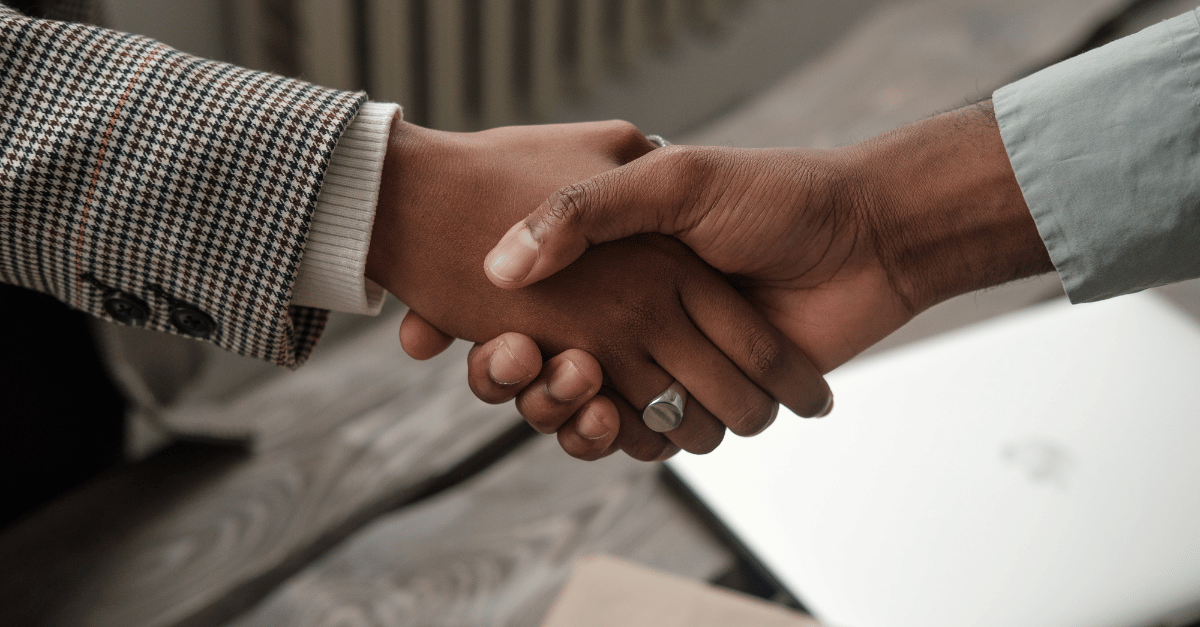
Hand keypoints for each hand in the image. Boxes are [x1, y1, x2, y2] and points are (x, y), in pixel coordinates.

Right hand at [368, 120, 830, 459]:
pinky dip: (622, 438)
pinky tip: (609, 416)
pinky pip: (645, 439)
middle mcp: (629, 317)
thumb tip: (502, 265)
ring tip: (576, 390)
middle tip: (510, 359)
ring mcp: (664, 363)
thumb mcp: (672, 180)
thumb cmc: (771, 197)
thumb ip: (588, 212)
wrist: (865, 238)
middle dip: (515, 378)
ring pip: (587, 413)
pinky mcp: (704, 404)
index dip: (474, 324)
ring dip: (564, 413)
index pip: (519, 308)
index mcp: (613, 266)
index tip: (427, 331)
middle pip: (541, 371)